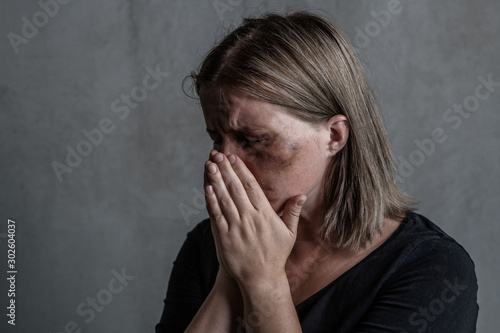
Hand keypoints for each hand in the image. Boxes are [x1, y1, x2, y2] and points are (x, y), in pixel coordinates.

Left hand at [204, 150, 306, 287]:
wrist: (261, 279)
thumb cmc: (276, 255)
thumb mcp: (289, 234)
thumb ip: (292, 212)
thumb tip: (301, 194)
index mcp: (265, 214)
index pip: (251, 186)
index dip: (241, 170)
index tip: (233, 157)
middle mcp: (250, 218)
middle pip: (236, 188)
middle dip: (226, 169)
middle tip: (217, 154)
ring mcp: (236, 227)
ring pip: (224, 199)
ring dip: (216, 180)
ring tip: (210, 164)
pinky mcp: (224, 238)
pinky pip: (217, 216)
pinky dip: (211, 201)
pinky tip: (207, 188)